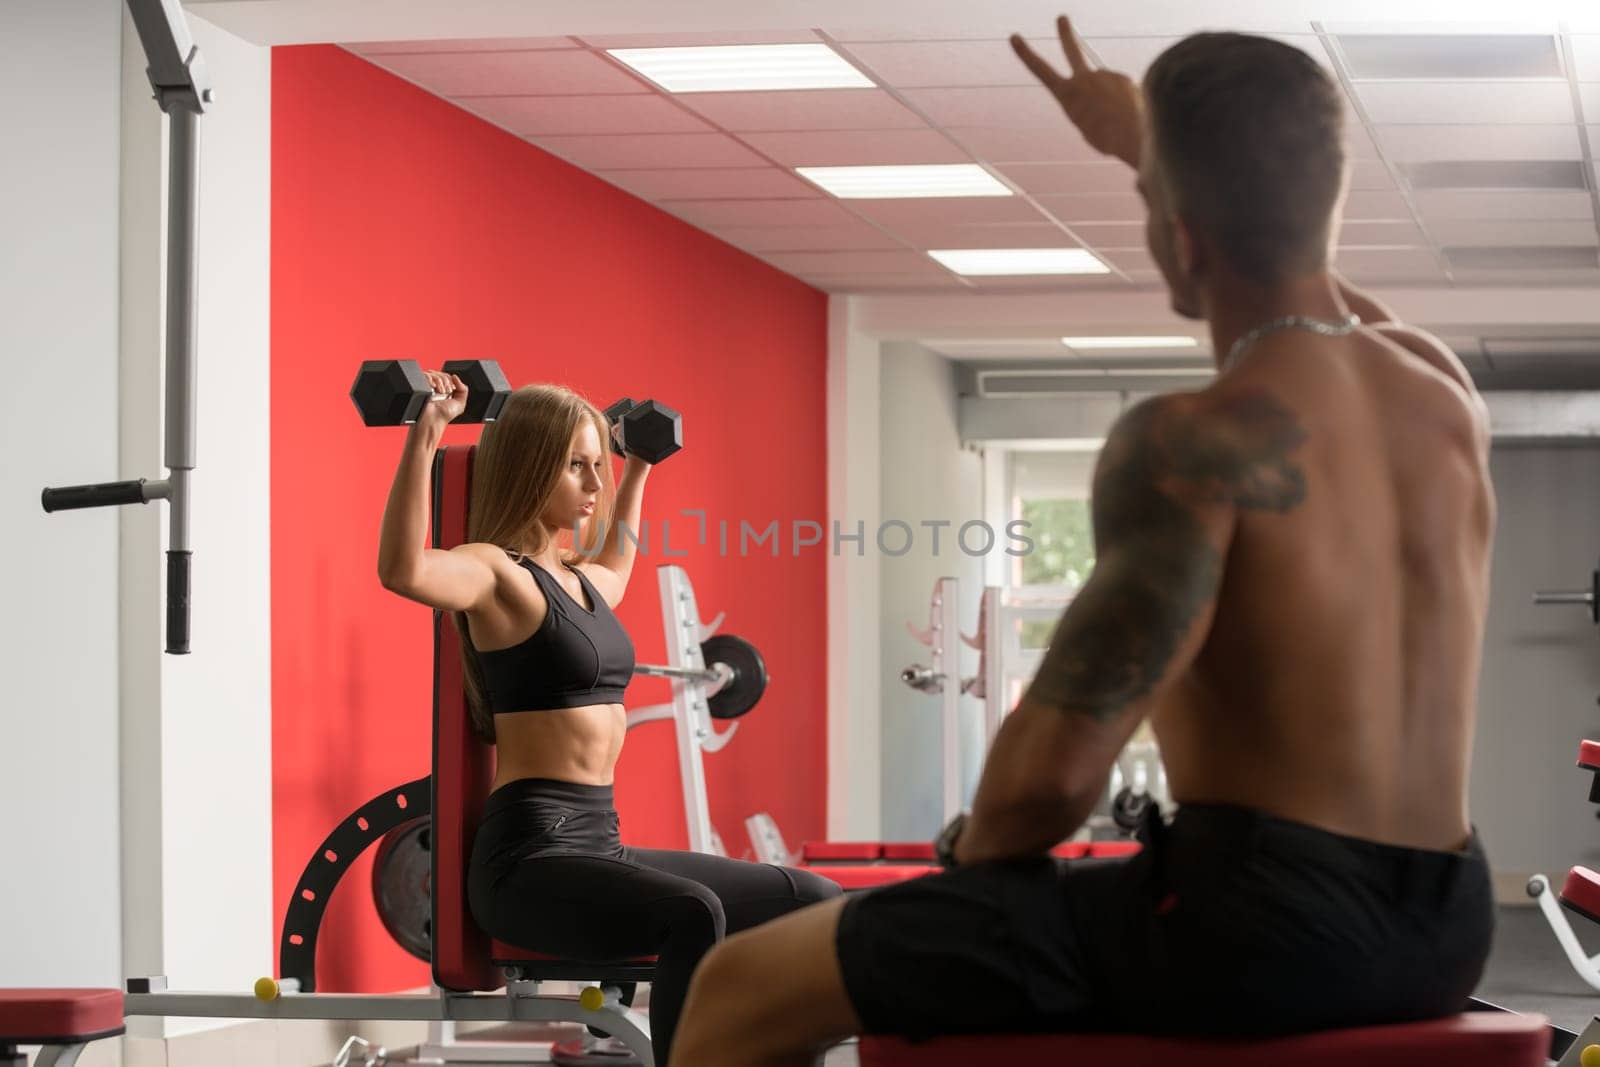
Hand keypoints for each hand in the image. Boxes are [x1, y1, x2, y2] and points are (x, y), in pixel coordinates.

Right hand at [416, 370, 467, 429]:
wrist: (433, 420)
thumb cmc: (443, 415)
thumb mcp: (460, 403)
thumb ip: (463, 389)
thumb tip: (455, 377)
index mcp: (444, 390)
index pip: (448, 376)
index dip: (451, 381)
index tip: (452, 390)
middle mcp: (435, 387)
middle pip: (441, 373)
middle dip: (446, 381)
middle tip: (447, 392)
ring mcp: (427, 386)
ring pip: (433, 373)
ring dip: (440, 381)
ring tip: (441, 392)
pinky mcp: (419, 386)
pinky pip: (424, 374)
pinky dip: (430, 379)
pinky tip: (432, 387)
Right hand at [1011, 16, 1144, 167]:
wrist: (1131, 134)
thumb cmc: (1105, 138)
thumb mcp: (1086, 125)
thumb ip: (1090, 102)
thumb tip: (1106, 89)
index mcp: (1066, 95)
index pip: (1040, 70)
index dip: (1025, 54)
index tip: (1014, 37)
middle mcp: (1083, 79)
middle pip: (1072, 51)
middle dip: (1066, 34)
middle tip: (1062, 18)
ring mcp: (1104, 75)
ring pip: (1105, 86)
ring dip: (1111, 100)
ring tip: (1117, 117)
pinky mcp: (1123, 76)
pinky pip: (1122, 90)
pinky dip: (1125, 101)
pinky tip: (1129, 112)